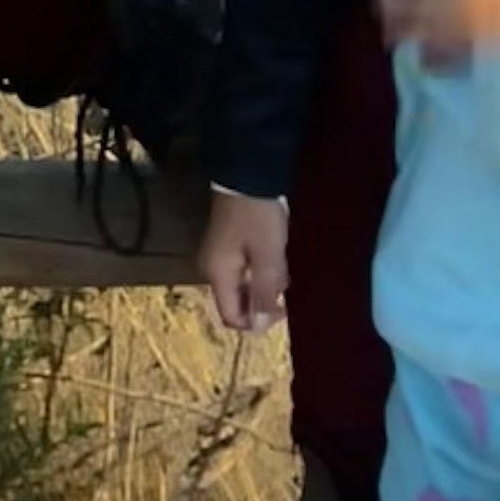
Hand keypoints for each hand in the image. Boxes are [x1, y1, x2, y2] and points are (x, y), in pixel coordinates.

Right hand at [200, 189, 290, 333]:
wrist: (248, 174)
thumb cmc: (258, 217)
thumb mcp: (267, 256)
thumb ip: (264, 292)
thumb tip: (260, 326)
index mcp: (217, 274)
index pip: (231, 317)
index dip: (257, 321)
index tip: (282, 306)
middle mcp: (213, 269)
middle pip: (237, 302)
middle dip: (263, 300)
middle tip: (286, 283)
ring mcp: (219, 255)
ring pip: (243, 286)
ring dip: (264, 284)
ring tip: (283, 266)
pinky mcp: (228, 244)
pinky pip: (245, 270)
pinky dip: (261, 270)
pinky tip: (276, 257)